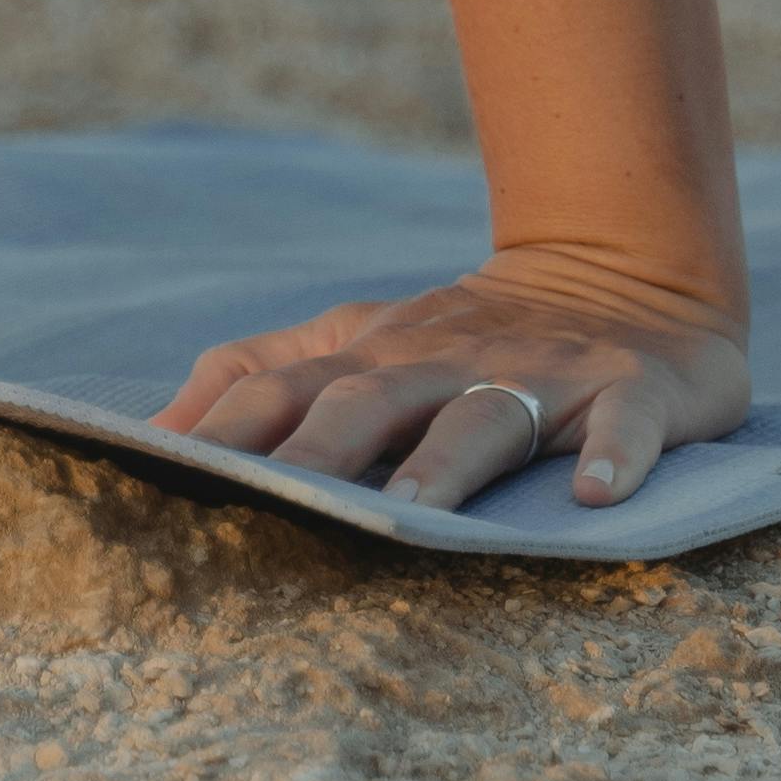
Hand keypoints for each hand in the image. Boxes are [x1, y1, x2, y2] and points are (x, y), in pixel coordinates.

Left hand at [153, 249, 750, 510]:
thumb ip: (259, 376)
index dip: (222, 433)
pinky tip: (593, 494)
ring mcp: (542, 372)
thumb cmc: (463, 336)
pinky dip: (613, 456)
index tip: (157, 477)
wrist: (626, 271)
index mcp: (373, 356)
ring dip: (449, 460)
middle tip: (271, 507)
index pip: (282, 390)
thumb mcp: (354, 344)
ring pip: (487, 415)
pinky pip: (626, 424)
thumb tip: (150, 430)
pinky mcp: (630, 391)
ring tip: (416, 509)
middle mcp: (446, 360)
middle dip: (319, 452)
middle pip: (371, 401)